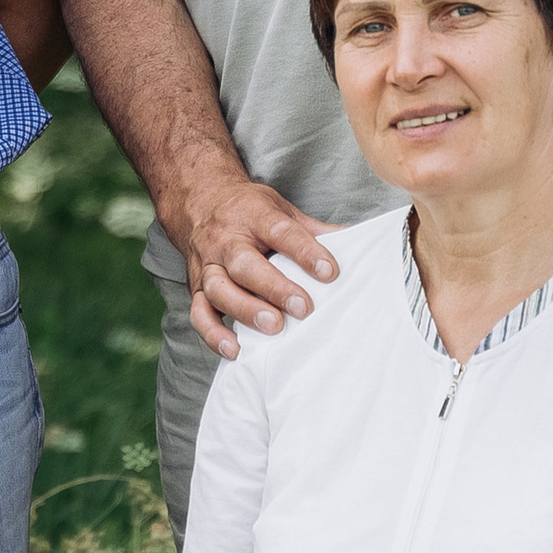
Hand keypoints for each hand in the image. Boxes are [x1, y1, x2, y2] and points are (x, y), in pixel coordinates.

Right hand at [171, 169, 338, 360]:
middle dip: (274, 287)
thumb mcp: (281, 209)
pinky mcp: (196, 287)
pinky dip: (214, 334)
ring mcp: (208, 264)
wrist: (199, 202)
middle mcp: (226, 240)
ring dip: (245, 310)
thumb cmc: (249, 211)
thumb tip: (356, 242)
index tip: (329, 272)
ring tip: (274, 327)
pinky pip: (199, 314)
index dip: (305, 252)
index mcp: (252, 215)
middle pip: (244, 263)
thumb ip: (313, 230)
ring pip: (219, 289)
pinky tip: (236, 349)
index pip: (280, 232)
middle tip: (303, 308)